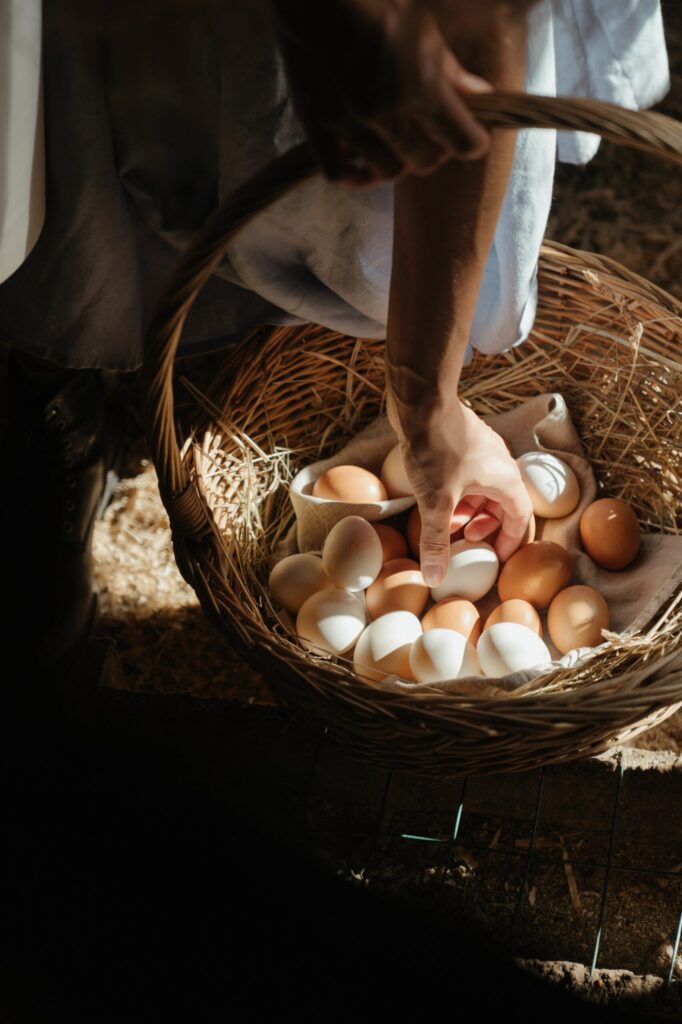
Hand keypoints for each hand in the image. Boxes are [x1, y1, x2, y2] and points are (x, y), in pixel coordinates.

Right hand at [269, 0, 492, 186]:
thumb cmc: (371, 0)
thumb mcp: (421, 26)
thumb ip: (451, 69)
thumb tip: (480, 96)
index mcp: (418, 82)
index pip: (463, 140)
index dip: (472, 142)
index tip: (471, 137)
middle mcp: (384, 109)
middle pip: (424, 162)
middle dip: (434, 152)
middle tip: (432, 137)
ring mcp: (347, 122)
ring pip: (387, 172)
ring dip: (398, 163)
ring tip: (397, 145)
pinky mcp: (315, 125)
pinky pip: (338, 173)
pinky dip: (354, 174)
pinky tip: (360, 161)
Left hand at [387, 392, 531, 584]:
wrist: (421, 403)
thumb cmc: (437, 450)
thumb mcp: (435, 503)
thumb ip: (436, 541)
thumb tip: (435, 577)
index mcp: (505, 479)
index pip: (520, 517)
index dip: (510, 540)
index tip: (497, 558)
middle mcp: (500, 463)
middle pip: (503, 502)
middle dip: (487, 526)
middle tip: (469, 542)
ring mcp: (482, 450)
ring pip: (483, 487)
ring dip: (469, 509)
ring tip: (448, 524)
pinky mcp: (463, 442)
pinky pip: (468, 474)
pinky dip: (458, 492)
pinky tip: (435, 499)